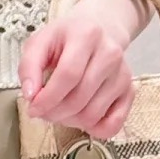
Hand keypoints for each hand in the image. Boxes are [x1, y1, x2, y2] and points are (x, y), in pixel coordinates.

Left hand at [17, 0, 142, 140]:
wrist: (100, 28)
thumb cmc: (66, 38)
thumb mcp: (40, 42)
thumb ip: (29, 66)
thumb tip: (31, 95)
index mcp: (87, 35)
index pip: (68, 75)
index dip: (48, 98)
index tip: (33, 108)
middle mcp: (110, 53)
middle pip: (79, 98)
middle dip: (55, 113)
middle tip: (43, 112)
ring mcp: (123, 73)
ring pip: (93, 114)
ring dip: (70, 121)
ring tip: (58, 111)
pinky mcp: (130, 90)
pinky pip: (114, 124)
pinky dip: (94, 130)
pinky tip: (80, 119)